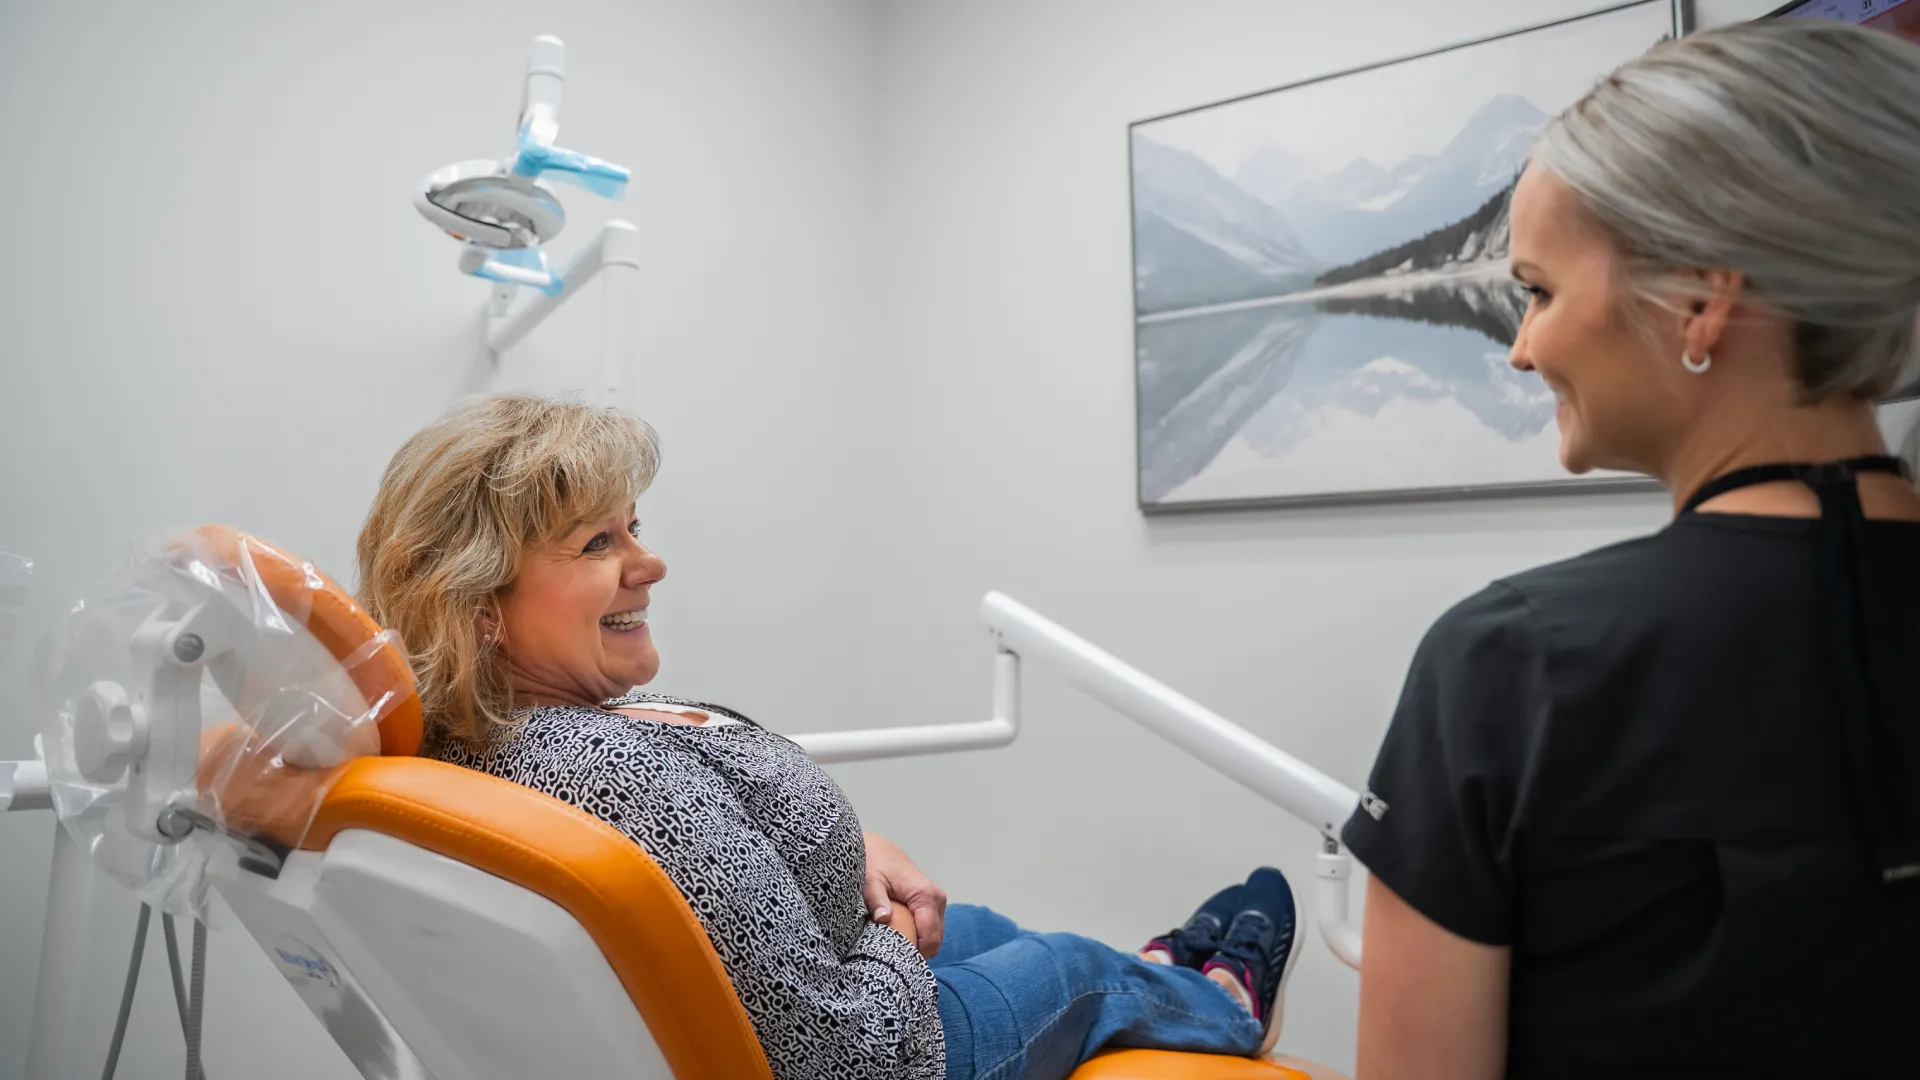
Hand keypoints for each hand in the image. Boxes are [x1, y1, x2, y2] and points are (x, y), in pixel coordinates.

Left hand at [862, 831, 946, 958]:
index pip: (930, 937)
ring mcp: (937, 901)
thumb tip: (884, 919)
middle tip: (891, 957)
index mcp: (926, 895)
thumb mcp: (869, 881)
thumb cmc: (872, 863)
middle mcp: (937, 898)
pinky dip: (917, 936)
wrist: (877, 848)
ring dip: (916, 945)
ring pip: (934, 937)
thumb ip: (877, 900)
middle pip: (935, 941)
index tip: (894, 961)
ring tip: (893, 947)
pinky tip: (898, 936)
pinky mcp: (932, 904)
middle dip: (916, 952)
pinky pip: (930, 929)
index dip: (914, 954)